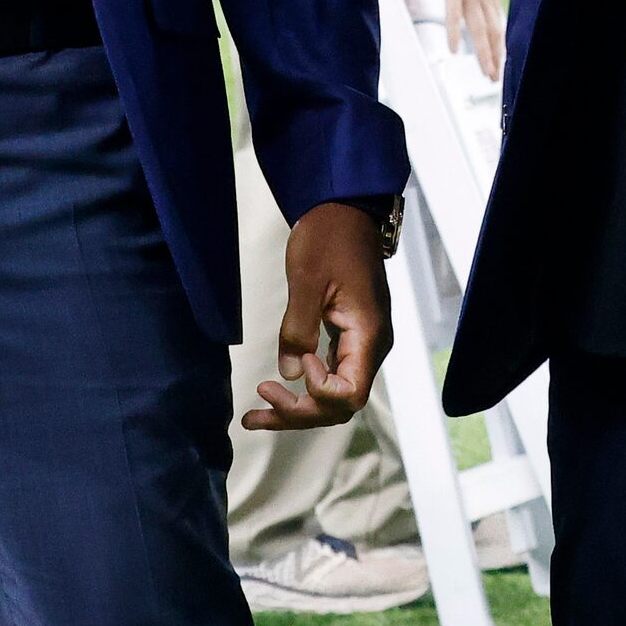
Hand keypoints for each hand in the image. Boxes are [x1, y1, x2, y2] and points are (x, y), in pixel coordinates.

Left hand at [242, 200, 393, 431]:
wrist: (344, 210)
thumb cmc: (328, 238)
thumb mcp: (306, 281)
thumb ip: (297, 329)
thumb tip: (288, 375)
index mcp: (367, 334)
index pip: (349, 394)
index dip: (319, 391)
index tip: (298, 360)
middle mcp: (371, 346)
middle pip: (340, 404)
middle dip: (299, 414)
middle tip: (255, 412)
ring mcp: (362, 343)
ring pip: (334, 394)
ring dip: (298, 408)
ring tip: (255, 413)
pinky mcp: (349, 337)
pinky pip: (331, 375)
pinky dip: (304, 388)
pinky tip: (276, 390)